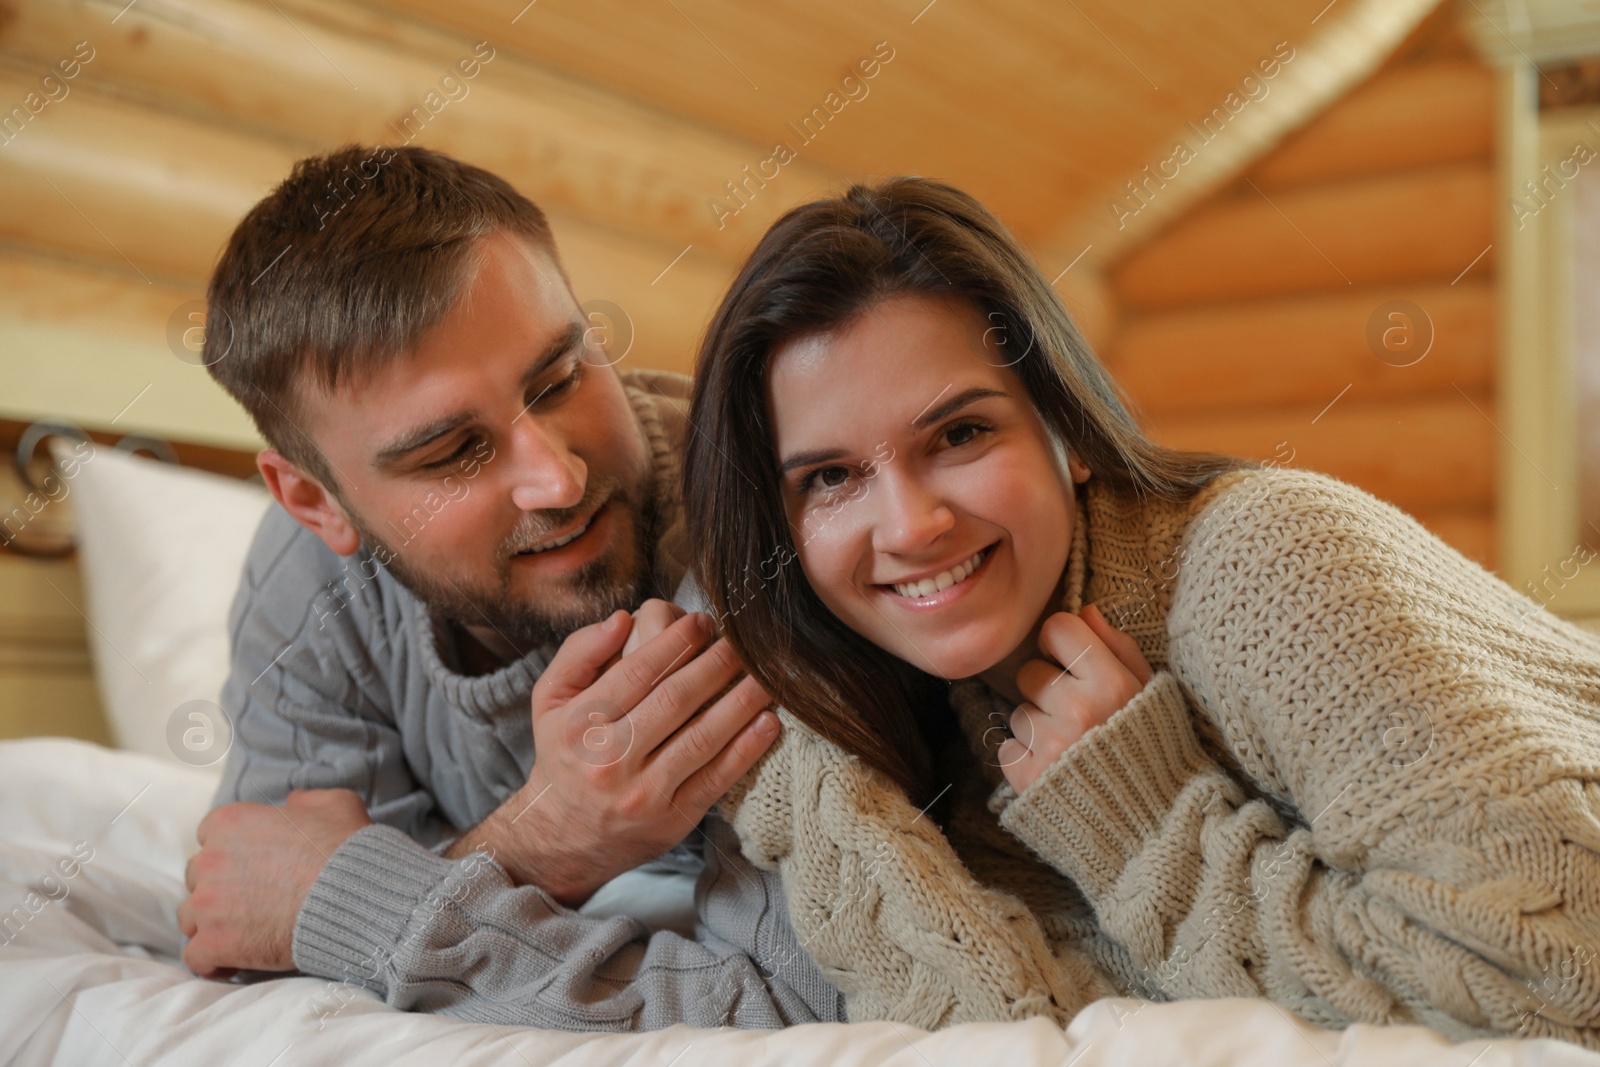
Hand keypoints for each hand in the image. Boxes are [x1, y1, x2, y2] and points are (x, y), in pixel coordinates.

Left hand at [177, 789, 371, 976]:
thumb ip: (307, 800)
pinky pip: (196, 957)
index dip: (232, 852)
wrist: (354, 896)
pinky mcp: (214, 942)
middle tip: (253, 901)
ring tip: (245, 933)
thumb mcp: (336, 804)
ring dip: (213, 924)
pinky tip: (234, 962)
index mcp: (231, 822)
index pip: (209, 835)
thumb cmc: (346, 849)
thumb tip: (294, 802)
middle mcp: (210, 859)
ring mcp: (208, 903)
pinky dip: (212, 961)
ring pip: (190, 917)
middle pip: (197, 877)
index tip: (252, 867)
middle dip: (219, 888)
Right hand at [450, 607, 779, 906]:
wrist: (564, 836)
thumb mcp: (550, 700)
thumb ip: (580, 652)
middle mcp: (609, 760)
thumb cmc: (565, 754)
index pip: (637, 672)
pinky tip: (768, 722)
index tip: (702, 621)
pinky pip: (717, 778)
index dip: (676, 641)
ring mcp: (643, 793)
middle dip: (716, 664)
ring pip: (702, 738)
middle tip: (741, 641)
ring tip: (765, 674)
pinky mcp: (673, 819)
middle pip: (675, 700)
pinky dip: (747, 749)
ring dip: (741, 701)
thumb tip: (623, 618)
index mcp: (580, 724)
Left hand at [998, 603, 1154, 793]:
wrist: (1155, 829)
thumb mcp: (1151, 694)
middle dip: (1047, 692)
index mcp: (1112, 683)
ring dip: (1037, 729)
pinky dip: (1025, 760)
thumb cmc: (1155, 753)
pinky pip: (1007, 748)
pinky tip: (1055, 772)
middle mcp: (1078, 709)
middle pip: (1030, 673)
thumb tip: (1084, 610)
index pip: (1058, 628)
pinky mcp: (1027, 778)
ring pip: (1017, 713)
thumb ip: (1118, 648)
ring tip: (1070, 751)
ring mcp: (1050, 745)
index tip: (1068, 663)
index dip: (1059, 643)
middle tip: (1077, 720)